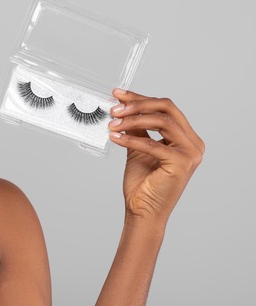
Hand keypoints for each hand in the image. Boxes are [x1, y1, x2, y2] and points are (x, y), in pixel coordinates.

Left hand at [108, 89, 203, 224]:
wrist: (142, 211)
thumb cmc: (142, 183)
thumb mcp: (138, 148)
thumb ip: (138, 128)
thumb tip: (124, 106)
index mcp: (186, 138)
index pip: (165, 108)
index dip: (140, 98)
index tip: (118, 94)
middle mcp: (193, 143)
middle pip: (166, 109)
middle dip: (137, 105)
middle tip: (114, 109)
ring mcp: (191, 153)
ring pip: (162, 121)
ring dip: (133, 120)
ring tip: (112, 124)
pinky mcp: (181, 163)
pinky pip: (152, 143)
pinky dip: (130, 138)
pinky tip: (114, 137)